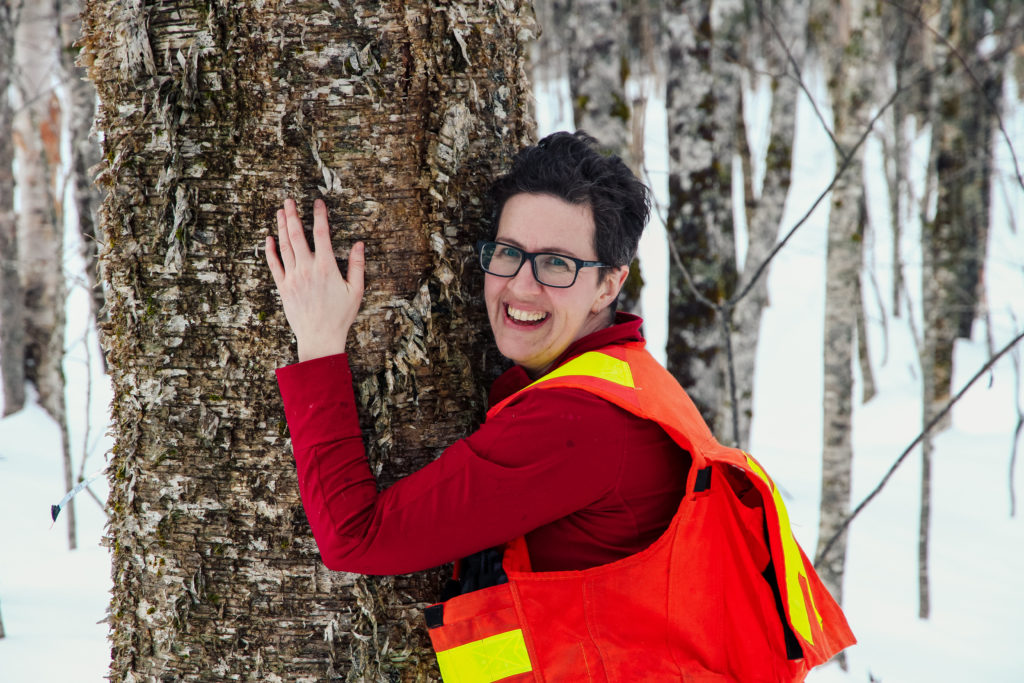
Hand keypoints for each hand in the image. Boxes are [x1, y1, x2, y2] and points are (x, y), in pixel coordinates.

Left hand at [265, 198, 364, 361]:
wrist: (320, 337)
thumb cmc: (340, 316)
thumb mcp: (355, 291)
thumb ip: (357, 266)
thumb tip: (359, 244)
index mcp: (326, 267)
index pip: (322, 234)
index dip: (320, 216)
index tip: (318, 203)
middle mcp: (307, 269)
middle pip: (297, 236)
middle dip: (293, 215)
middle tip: (289, 200)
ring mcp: (293, 277)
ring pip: (284, 247)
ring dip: (281, 227)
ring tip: (280, 212)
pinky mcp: (283, 287)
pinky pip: (274, 265)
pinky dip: (270, 251)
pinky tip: (269, 239)